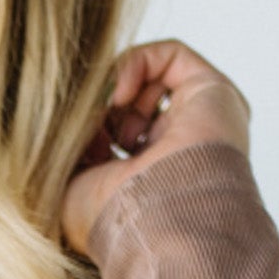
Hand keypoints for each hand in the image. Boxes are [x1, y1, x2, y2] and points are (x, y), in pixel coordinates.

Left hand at [61, 39, 251, 257]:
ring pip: (151, 80)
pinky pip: (171, 55)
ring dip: (118, 88)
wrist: (154, 223)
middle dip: (103, 109)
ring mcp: (198, 120)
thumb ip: (65, 145)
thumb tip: (69, 111)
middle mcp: (178, 149)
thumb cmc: (109, 221)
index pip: (114, 134)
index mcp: (149, 178)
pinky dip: (137, 62)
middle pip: (132, 105)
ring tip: (105, 113)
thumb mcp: (67, 184)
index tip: (72, 143)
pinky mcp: (213, 92)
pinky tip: (121, 94)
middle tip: (89, 127)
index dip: (89, 128)